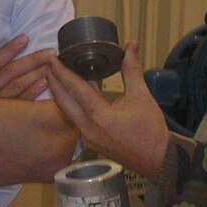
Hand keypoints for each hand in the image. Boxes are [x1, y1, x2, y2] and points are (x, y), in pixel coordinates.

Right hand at [0, 36, 53, 100]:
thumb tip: (11, 64)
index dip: (10, 50)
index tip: (26, 39)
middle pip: (10, 73)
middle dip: (31, 61)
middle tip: (50, 53)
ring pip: (17, 88)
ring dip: (35, 74)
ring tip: (50, 65)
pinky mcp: (1, 122)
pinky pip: (20, 105)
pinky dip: (33, 93)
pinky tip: (44, 84)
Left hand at [44, 44, 170, 178]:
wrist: (158, 160)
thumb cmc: (151, 130)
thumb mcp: (142, 97)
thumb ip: (132, 70)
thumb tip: (131, 46)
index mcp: (100, 117)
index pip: (76, 90)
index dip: (63, 73)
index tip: (52, 59)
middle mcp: (88, 129)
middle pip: (64, 102)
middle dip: (54, 83)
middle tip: (48, 65)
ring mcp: (87, 138)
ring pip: (68, 112)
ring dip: (61, 94)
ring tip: (56, 76)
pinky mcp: (90, 142)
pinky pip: (75, 119)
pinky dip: (71, 105)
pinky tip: (73, 94)